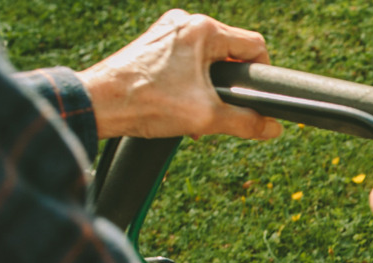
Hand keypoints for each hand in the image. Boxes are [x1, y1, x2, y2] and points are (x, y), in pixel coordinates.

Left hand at [79, 9, 281, 140]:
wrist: (98, 104)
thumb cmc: (148, 103)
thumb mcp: (207, 118)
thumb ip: (247, 122)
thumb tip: (273, 128)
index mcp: (202, 30)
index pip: (253, 45)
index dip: (261, 74)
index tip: (254, 98)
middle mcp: (184, 23)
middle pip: (229, 52)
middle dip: (230, 85)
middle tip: (218, 111)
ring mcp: (166, 31)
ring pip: (206, 58)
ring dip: (209, 87)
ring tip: (195, 112)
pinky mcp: (152, 44)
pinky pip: (185, 60)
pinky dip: (189, 83)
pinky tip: (179, 105)